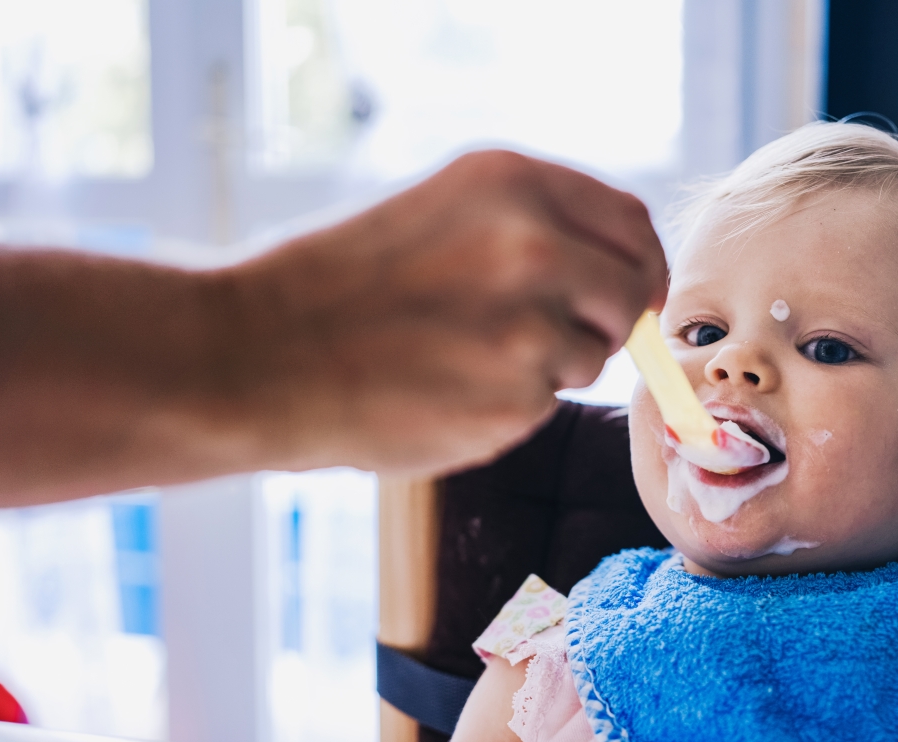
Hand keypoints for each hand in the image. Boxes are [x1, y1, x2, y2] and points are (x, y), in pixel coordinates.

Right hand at [233, 149, 667, 475]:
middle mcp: (535, 244)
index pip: (630, 222)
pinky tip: (444, 389)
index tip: (632, 293)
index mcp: (513, 181)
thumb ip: (532, 227)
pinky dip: (507, 405)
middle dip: (609, 321)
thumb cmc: (338, 284)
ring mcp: (531, 325)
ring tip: (459, 357)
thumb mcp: (440, 212)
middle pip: (631, 290)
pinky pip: (545, 404)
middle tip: (555, 338)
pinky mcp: (519, 398)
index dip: (639, 263)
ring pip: (590, 355)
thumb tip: (618, 268)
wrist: (258, 355)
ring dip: (546, 366)